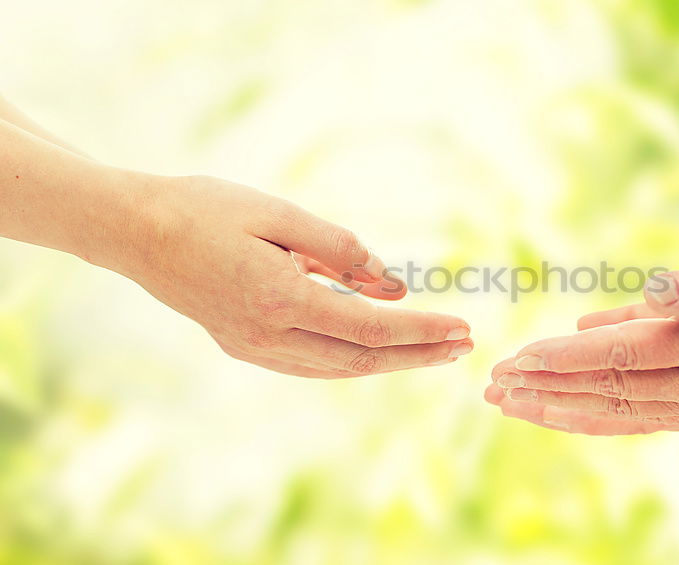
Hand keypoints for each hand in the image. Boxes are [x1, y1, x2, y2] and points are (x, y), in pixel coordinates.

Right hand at [114, 174, 472, 378]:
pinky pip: (312, 363)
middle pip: (361, 359)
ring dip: (389, 362)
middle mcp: (268, 335)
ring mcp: (254, 347)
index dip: (421, 332)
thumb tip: (393, 285)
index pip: (370, 330)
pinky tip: (376, 348)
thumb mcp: (280, 214)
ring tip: (431, 350)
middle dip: (417, 355)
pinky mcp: (244, 345)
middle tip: (462, 347)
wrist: (134, 232)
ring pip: (337, 368)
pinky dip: (351, 357)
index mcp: (280, 300)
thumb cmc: (206, 209)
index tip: (461, 328)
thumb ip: (341, 250)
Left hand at [486, 260, 678, 434]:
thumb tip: (639, 293)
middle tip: (491, 385)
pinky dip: (593, 421)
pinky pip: (635, 422)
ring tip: (509, 405)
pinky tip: (561, 418)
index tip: (518, 359)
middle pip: (605, 389)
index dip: (566, 359)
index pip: (620, 354)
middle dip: (544, 387)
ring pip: (614, 413)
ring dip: (558, 409)